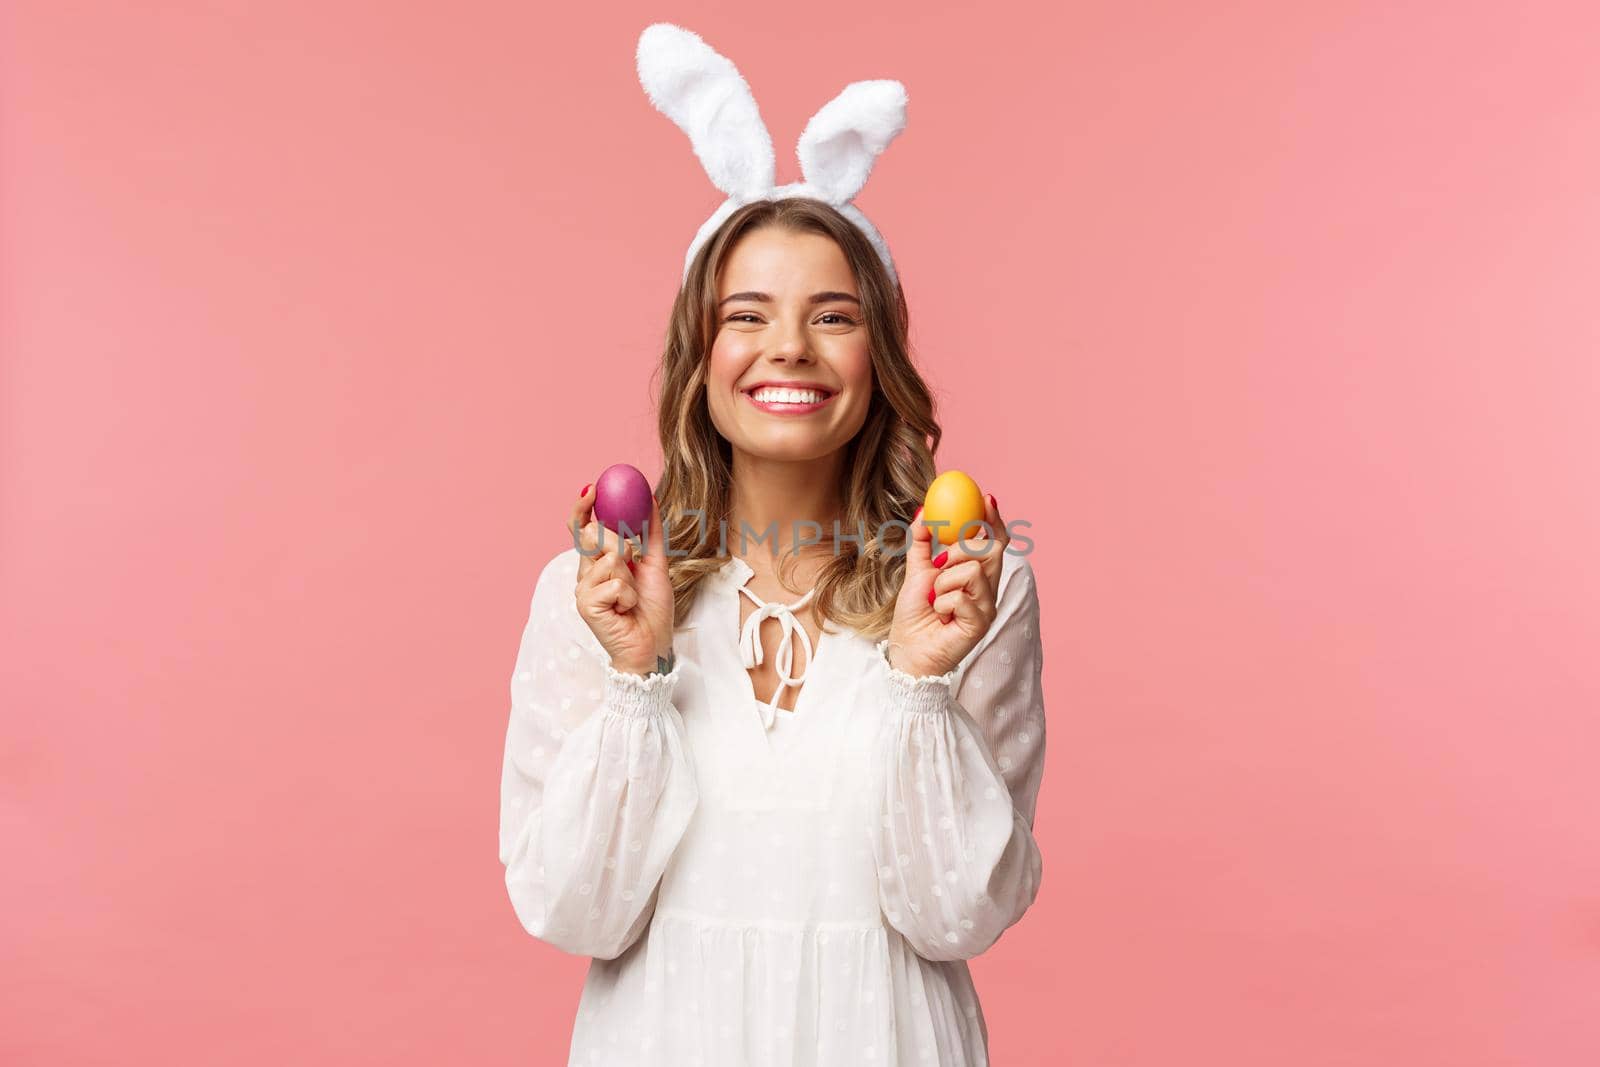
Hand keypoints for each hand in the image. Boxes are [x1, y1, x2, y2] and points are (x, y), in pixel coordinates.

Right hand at [570, 484, 674, 675]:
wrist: (653, 645)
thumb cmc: (651, 610)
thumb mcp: (656, 564)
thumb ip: (651, 534)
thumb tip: (651, 499)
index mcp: (598, 562)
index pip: (582, 528)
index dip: (583, 507)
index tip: (593, 488)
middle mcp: (585, 573)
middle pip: (594, 535)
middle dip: (619, 543)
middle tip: (632, 560)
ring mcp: (582, 589)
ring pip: (609, 559)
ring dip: (631, 577)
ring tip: (632, 598)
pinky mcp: (585, 604)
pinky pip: (614, 583)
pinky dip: (629, 595)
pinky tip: (626, 610)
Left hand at [885, 494, 1008, 677]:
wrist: (906, 650)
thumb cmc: (914, 615)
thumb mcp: (916, 571)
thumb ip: (921, 542)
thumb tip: (923, 510)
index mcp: (977, 574)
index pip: (996, 542)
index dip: (994, 520)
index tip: (986, 498)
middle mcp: (988, 589)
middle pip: (991, 550)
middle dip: (961, 549)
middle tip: (940, 563)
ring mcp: (987, 607)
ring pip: (974, 571)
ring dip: (944, 581)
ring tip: (936, 598)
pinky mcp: (980, 624)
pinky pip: (962, 596)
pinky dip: (943, 601)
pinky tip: (940, 614)